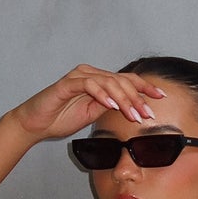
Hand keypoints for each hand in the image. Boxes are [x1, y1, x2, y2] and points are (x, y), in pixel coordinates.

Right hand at [11, 64, 167, 142]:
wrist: (36, 124)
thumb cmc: (62, 118)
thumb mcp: (93, 114)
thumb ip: (110, 107)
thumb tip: (134, 108)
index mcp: (98, 80)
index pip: (126, 80)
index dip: (145, 87)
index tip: (161, 97)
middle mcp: (90, 73)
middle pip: (121, 80)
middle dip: (138, 98)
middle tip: (147, 114)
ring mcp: (78, 76)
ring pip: (108, 82)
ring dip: (123, 99)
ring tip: (133, 114)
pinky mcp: (67, 83)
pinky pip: (89, 85)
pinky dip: (102, 94)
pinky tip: (112, 105)